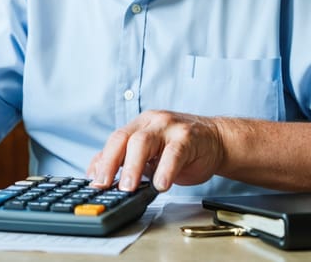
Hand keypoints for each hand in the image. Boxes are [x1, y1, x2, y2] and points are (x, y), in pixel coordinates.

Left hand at [87, 110, 224, 192]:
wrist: (216, 140)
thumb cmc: (181, 149)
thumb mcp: (150, 154)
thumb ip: (128, 160)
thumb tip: (98, 174)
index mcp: (139, 125)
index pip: (115, 141)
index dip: (102, 161)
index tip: (94, 182)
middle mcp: (151, 122)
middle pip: (124, 138)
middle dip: (111, 163)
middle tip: (104, 185)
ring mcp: (169, 128)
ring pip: (144, 142)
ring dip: (133, 166)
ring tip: (128, 187)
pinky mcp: (188, 137)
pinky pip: (173, 153)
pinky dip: (165, 170)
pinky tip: (161, 185)